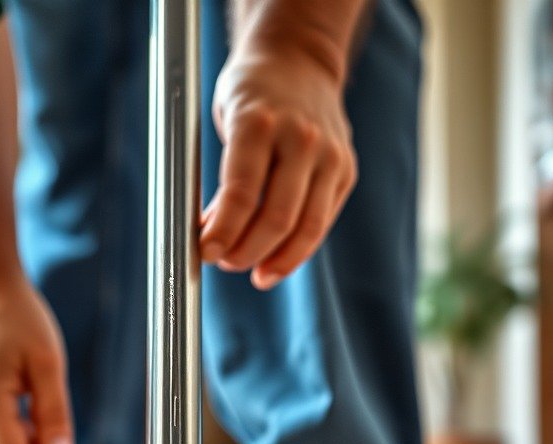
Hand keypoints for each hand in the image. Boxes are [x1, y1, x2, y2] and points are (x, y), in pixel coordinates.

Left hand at [201, 35, 356, 288]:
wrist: (299, 60)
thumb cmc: (251, 96)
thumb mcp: (225, 124)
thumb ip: (221, 180)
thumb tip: (213, 238)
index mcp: (259, 122)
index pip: (242, 193)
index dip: (223, 232)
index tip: (206, 254)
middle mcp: (300, 137)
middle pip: (276, 217)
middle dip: (246, 251)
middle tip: (226, 262)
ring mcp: (329, 154)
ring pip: (305, 228)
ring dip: (276, 261)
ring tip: (256, 274)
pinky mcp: (345, 171)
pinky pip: (321, 223)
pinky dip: (298, 250)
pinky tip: (277, 261)